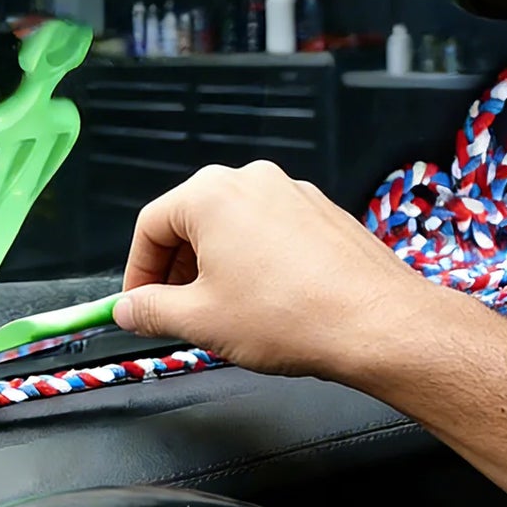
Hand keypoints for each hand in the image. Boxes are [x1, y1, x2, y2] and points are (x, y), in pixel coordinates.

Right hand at [112, 162, 440, 381]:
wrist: (377, 324)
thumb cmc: (289, 317)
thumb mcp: (199, 321)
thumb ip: (151, 311)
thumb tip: (128, 310)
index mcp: (212, 195)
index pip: (151, 226)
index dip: (136, 271)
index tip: (138, 305)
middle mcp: (253, 182)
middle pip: (191, 221)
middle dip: (175, 269)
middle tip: (173, 313)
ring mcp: (293, 193)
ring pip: (233, 227)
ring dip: (215, 267)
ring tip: (221, 313)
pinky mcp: (323, 214)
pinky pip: (270, 232)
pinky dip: (254, 261)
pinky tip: (263, 302)